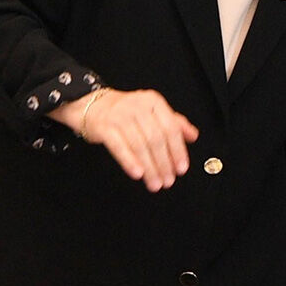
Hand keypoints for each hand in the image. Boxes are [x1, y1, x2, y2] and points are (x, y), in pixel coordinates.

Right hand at [56, 87, 198, 192]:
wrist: (92, 104)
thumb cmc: (125, 110)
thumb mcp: (152, 110)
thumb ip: (174, 122)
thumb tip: (193, 136)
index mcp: (153, 102)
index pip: (170, 128)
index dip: (178, 150)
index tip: (181, 168)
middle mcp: (137, 107)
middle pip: (156, 139)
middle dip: (164, 163)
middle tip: (168, 180)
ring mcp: (120, 116)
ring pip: (140, 146)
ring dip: (150, 168)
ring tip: (155, 183)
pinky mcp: (104, 127)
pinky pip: (119, 147)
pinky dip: (130, 161)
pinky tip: (138, 174)